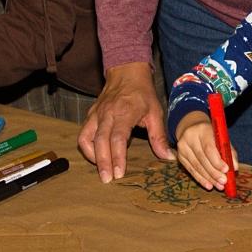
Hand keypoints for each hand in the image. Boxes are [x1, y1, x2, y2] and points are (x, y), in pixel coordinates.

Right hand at [77, 61, 173, 181]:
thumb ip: (159, 136)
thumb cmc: (143, 93)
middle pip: (100, 141)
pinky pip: (83, 134)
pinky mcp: (90, 115)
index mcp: (124, 111)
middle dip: (103, 163)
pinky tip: (95, 156)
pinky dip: (87, 147)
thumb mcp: (155, 112)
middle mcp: (107, 113)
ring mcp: (96, 114)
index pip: (117, 138)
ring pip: (86, 138)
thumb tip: (168, 157)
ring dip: (92, 156)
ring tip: (101, 170)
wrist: (127, 72)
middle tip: (107, 179)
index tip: (119, 174)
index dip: (118, 157)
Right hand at [175, 112, 236, 190]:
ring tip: (219, 185)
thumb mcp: (221, 137)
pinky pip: (191, 170)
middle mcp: (190, 137)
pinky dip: (201, 179)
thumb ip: (228, 151)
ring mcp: (183, 147)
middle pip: (202, 158)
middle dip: (214, 172)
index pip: (209, 148)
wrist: (192, 128)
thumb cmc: (211, 135)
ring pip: (196, 166)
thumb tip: (234, 168)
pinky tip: (209, 185)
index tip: (226, 170)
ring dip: (209, 178)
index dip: (217, 161)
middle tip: (224, 182)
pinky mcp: (180, 156)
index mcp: (203, 129)